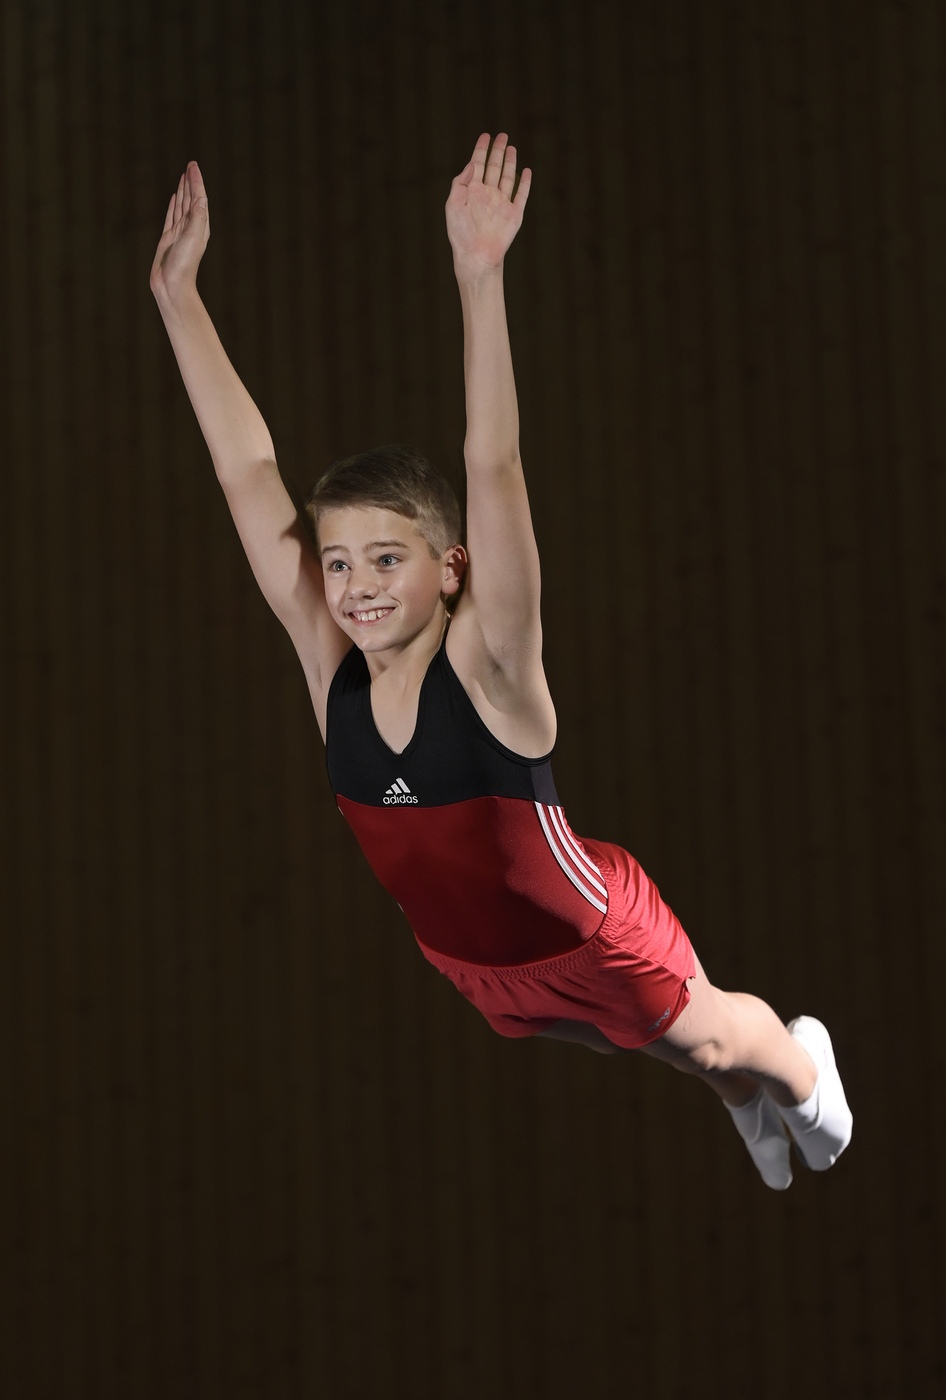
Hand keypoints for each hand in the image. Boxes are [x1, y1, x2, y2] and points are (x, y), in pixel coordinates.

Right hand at [150, 161, 209, 298]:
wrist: (172, 286)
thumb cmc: (184, 265)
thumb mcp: (193, 238)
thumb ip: (197, 218)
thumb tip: (201, 198)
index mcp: (200, 226)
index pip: (199, 198)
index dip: (196, 181)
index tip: (193, 166)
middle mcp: (191, 227)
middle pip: (191, 199)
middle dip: (191, 182)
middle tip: (190, 165)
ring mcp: (179, 232)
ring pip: (181, 205)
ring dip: (182, 191)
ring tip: (183, 177)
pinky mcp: (167, 238)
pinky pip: (171, 216)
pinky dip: (173, 205)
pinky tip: (173, 197)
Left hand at [445, 133, 530, 274]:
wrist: (476, 255)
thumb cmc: (461, 234)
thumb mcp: (453, 205)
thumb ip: (460, 183)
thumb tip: (472, 163)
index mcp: (472, 191)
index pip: (477, 164)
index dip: (481, 149)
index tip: (485, 136)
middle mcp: (488, 195)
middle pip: (494, 167)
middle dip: (498, 150)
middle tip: (502, 136)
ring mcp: (502, 203)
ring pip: (508, 177)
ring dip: (510, 162)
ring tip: (511, 147)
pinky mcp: (514, 214)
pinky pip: (521, 194)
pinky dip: (525, 182)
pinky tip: (526, 171)